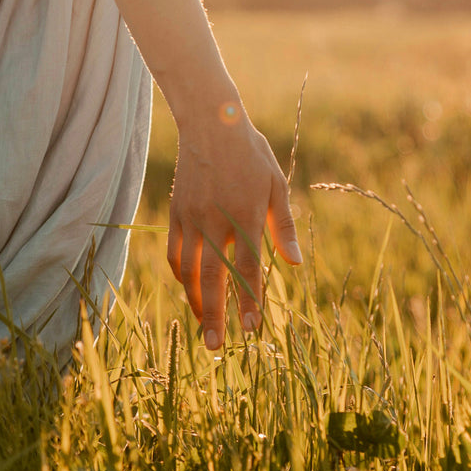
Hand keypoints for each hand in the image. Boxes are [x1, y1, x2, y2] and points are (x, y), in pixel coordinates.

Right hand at [166, 107, 302, 349]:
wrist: (210, 123)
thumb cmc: (251, 155)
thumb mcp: (276, 185)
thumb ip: (283, 226)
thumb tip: (296, 264)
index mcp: (246, 215)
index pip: (247, 268)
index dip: (249, 301)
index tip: (251, 330)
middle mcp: (216, 221)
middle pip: (212, 278)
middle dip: (214, 315)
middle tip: (216, 347)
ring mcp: (192, 218)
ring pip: (188, 270)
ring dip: (195, 300)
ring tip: (204, 324)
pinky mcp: (176, 213)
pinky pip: (174, 252)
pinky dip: (180, 276)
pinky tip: (188, 289)